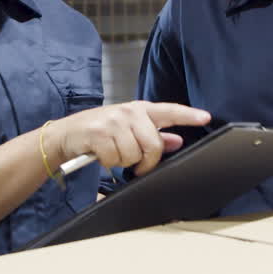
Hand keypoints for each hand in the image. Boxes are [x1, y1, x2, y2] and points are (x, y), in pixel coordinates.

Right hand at [46, 102, 210, 176]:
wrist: (66, 133)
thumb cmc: (101, 132)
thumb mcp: (129, 129)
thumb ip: (154, 135)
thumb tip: (177, 141)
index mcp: (140, 109)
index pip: (168, 111)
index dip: (188, 115)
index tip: (205, 117)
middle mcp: (129, 111)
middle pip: (153, 145)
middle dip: (145, 161)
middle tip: (135, 163)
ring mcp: (113, 120)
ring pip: (133, 155)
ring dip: (122, 161)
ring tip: (112, 152)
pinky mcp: (98, 132)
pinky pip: (114, 159)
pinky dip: (108, 162)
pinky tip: (101, 154)